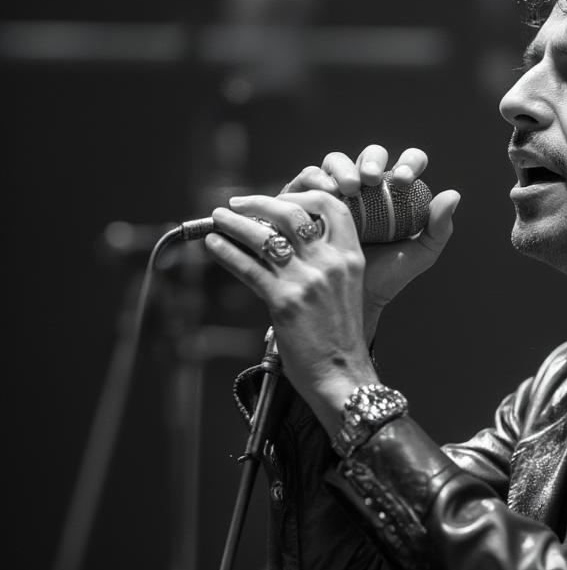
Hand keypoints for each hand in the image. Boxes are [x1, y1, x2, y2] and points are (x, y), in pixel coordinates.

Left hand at [204, 189, 378, 423]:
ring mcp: (307, 281)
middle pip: (291, 213)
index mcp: (350, 259)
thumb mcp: (345, 291)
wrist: (342, 375)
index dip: (305, 194)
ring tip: (217, 219)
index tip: (283, 195)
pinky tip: (214, 246)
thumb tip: (284, 244)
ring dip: (235, 223)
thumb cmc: (340, 338)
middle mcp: (330, 264)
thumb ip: (324, 265)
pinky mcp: (284, 301)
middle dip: (259, 202)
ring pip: (263, 236)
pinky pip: (248, 268)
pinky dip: (227, 252)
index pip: (332, 206)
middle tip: (237, 203)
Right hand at [281, 145, 460, 338]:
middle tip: (374, 178)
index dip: (408, 162)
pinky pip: (309, 177)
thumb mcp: (419, 255)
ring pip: (337, 162)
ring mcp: (334, 190)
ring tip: (350, 187)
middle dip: (374, 160)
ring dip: (344, 167)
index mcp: (393, 194)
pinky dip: (317, 178)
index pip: (405, 165)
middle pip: (370, 157)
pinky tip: (327, 192)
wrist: (348, 299)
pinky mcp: (306, 198)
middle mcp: (364, 188)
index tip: (406, 180)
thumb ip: (439, 228)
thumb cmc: (386, 277)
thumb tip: (453, 194)